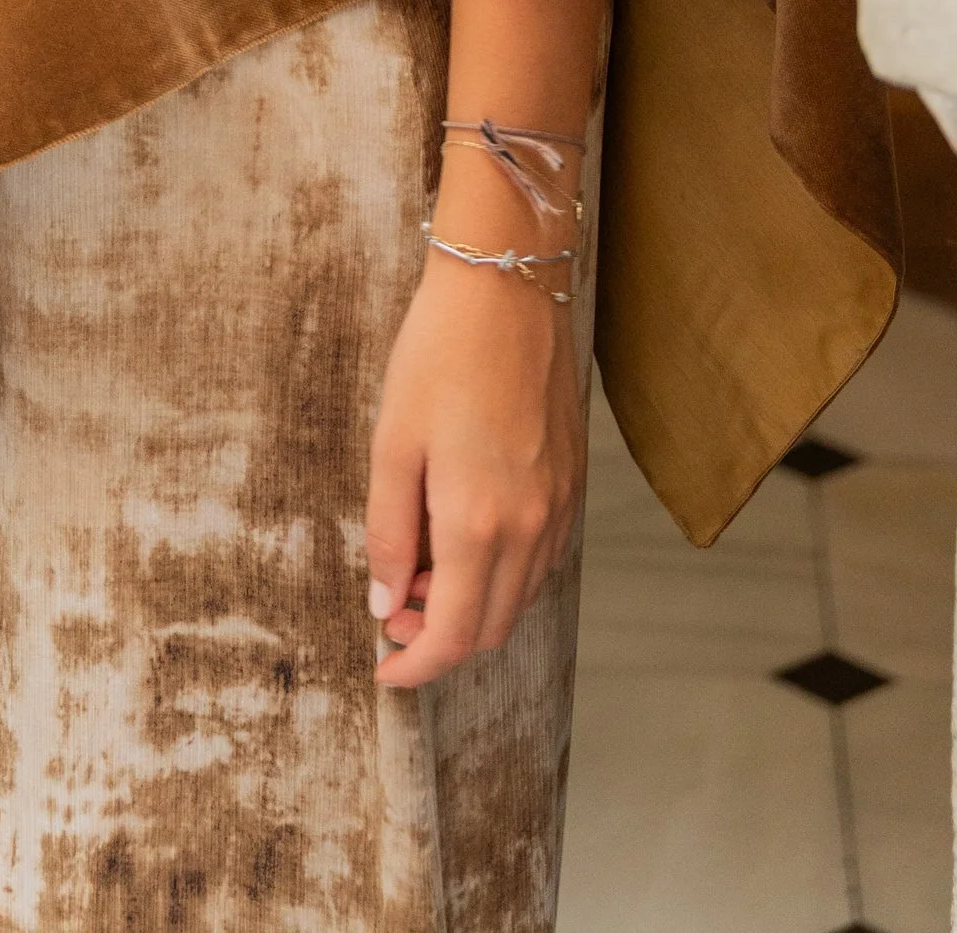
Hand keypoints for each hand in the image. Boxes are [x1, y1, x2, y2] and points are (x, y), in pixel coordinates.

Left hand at [365, 258, 585, 688]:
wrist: (505, 288)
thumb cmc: (438, 357)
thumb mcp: (392, 443)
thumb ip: (388, 533)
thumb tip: (385, 603)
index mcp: (477, 524)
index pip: (452, 637)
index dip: (415, 668)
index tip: (384, 669)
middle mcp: (529, 528)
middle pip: (490, 629)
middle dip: (439, 637)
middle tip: (394, 605)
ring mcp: (558, 507)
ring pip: (520, 598)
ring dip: (473, 605)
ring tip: (423, 563)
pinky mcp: (572, 483)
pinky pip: (542, 559)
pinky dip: (504, 572)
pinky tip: (467, 535)